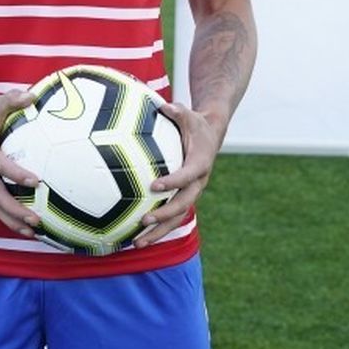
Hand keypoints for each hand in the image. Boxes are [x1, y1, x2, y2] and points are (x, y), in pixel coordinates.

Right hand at [0, 88, 42, 236]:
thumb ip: (14, 99)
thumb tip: (32, 96)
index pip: (0, 164)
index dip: (16, 174)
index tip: (36, 181)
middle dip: (15, 209)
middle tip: (37, 219)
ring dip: (12, 220)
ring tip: (34, 232)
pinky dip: (9, 216)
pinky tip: (27, 226)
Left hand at [133, 102, 226, 247]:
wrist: (211, 135)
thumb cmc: (195, 123)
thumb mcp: (188, 114)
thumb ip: (177, 111)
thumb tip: (163, 106)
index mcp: (200, 163)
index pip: (187, 176)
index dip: (173, 181)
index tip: (154, 186)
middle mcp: (198, 183)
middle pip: (183, 204)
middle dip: (164, 215)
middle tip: (144, 219)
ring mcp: (191, 193)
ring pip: (178, 218)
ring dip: (158, 232)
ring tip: (137, 243)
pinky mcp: (184, 198)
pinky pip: (172, 218)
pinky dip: (157, 229)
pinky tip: (137, 238)